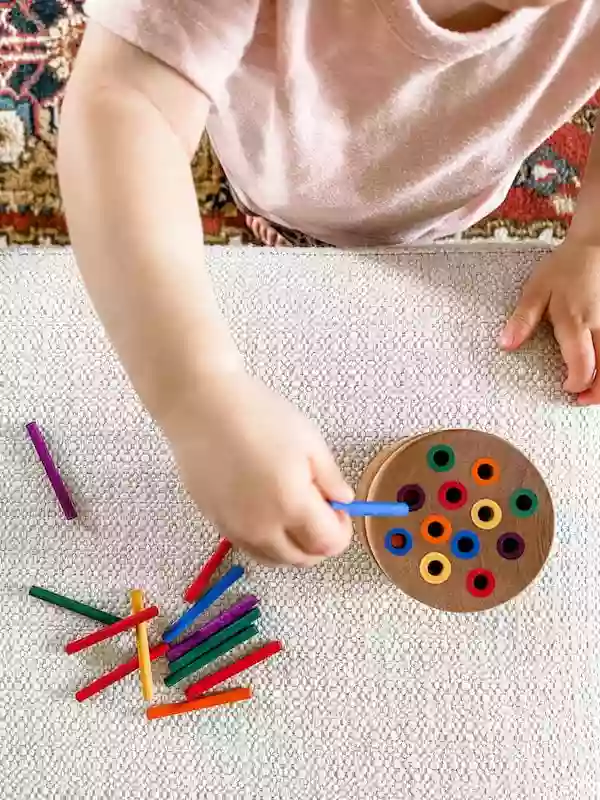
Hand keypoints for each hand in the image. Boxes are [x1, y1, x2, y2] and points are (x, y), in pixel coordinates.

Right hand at [164, 371, 353, 565]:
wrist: (202, 407)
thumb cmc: (258, 415)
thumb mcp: (309, 440)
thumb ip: (330, 478)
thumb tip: (342, 501)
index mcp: (292, 505)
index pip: (329, 544)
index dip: (342, 531)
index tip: (339, 510)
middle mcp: (262, 528)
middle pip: (302, 560)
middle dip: (320, 543)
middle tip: (321, 513)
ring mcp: (235, 529)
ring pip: (274, 559)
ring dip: (293, 547)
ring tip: (293, 512)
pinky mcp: (215, 522)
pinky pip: (248, 547)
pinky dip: (266, 541)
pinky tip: (267, 512)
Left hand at [499, 238, 599, 403]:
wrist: (596, 245)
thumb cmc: (565, 268)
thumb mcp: (536, 290)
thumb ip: (522, 319)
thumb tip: (505, 344)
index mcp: (576, 323)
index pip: (583, 365)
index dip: (576, 382)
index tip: (566, 387)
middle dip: (596, 392)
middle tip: (581, 399)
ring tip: (593, 391)